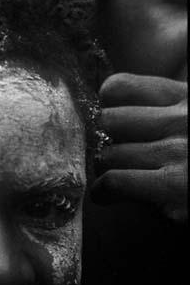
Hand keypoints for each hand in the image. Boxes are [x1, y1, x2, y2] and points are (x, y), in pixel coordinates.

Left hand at [92, 73, 187, 222]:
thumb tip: (129, 113)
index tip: (110, 122)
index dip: (106, 105)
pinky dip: (104, 191)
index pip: (120, 88)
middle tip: (108, 155)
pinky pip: (116, 182)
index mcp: (188, 97)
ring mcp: (178, 152)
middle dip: (104, 141)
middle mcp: (182, 120)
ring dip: (103, 169)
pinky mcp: (175, 186)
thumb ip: (172, 109)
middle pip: (109, 122)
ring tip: (107, 179)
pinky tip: (104, 196)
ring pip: (109, 153)